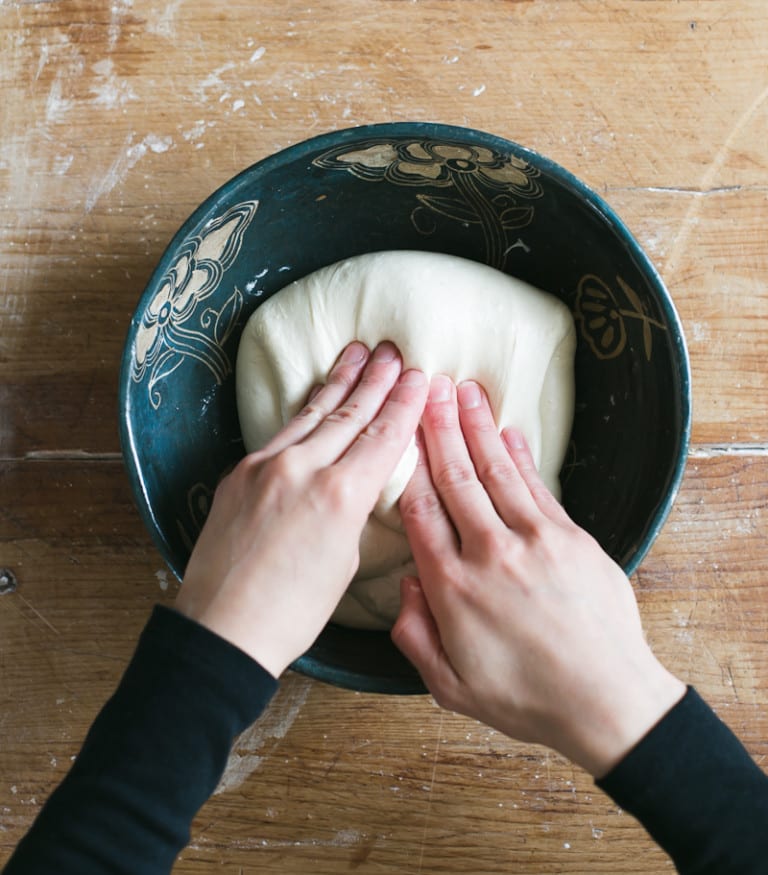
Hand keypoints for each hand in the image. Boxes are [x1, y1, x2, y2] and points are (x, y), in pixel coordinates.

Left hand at [176, 341, 427, 677]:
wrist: (223, 628)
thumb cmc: (292, 612)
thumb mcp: (345, 561)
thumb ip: (353, 511)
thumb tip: (353, 484)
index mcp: (339, 495)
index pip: (382, 437)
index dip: (404, 404)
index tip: (418, 376)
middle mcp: (301, 469)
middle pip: (349, 414)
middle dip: (375, 381)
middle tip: (392, 351)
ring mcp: (265, 467)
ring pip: (312, 414)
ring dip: (339, 382)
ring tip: (357, 353)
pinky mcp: (239, 474)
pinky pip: (281, 434)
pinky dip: (305, 412)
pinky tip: (315, 399)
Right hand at [391, 375, 684, 776]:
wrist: (607, 701)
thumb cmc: (526, 699)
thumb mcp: (451, 687)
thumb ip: (415, 635)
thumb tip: (404, 583)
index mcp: (452, 588)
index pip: (419, 512)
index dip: (407, 467)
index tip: (399, 432)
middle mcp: (489, 553)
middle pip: (455, 478)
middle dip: (439, 427)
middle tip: (428, 384)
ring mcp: (534, 540)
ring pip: (496, 471)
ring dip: (478, 427)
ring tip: (463, 390)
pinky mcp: (571, 537)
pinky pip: (538, 486)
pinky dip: (521, 455)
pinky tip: (509, 431)